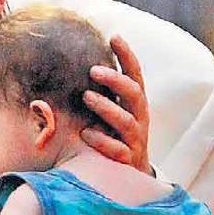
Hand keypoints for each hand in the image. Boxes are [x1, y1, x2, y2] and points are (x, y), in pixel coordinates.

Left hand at [81, 35, 151, 173]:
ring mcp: (135, 141)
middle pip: (135, 94)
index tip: (114, 36)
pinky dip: (103, 142)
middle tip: (92, 69)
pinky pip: (118, 151)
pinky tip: (86, 133)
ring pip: (127, 122)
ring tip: (86, 96)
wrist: (129, 178)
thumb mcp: (111, 112)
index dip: (127, 56)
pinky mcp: (128, 162)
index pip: (135, 75)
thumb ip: (100, 91)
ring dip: (107, 107)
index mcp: (135, 105)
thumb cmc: (114, 138)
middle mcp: (139, 120)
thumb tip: (74, 63)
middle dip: (116, 80)